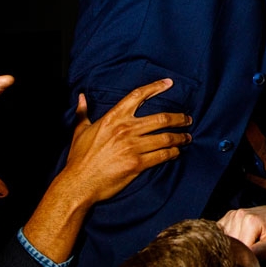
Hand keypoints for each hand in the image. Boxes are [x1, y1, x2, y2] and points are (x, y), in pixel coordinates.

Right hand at [56, 78, 191, 204]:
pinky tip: (177, 152)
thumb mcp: (79, 131)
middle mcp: (125, 129)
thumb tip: (81, 97)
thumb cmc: (78, 158)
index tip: (169, 83)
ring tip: (187, 137)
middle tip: (187, 119)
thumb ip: (82, 113)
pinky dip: (173, 153)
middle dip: (179, 118)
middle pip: (161, 118)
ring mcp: (132, 146)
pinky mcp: (137, 163)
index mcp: (113, 118)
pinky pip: (162, 155)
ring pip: (166, 137)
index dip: (156, 87)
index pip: (138, 96)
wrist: (78, 184)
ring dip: (180, 137)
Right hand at [217, 204, 265, 260]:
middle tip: (254, 251)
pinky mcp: (226, 218)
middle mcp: (237, 215)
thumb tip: (243, 259)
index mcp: (249, 221)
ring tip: (249, 244)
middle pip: (230, 247)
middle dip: (239, 253)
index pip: (239, 250)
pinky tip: (239, 240)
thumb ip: (261, 251)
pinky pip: (220, 236)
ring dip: (233, 248)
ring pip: (224, 243)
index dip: (245, 259)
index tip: (254, 261)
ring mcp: (230, 216)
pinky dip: (227, 241)